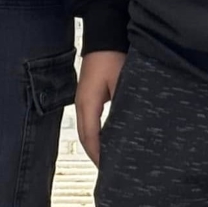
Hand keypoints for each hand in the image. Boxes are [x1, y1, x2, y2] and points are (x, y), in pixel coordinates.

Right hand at [76, 50, 125, 165]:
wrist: (104, 34)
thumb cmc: (113, 56)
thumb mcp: (121, 83)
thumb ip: (122, 107)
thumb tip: (127, 130)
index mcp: (87, 103)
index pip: (90, 138)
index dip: (99, 156)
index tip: (109, 171)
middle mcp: (80, 103)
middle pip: (85, 137)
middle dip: (96, 155)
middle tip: (111, 171)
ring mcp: (81, 98)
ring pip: (86, 130)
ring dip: (95, 145)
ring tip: (109, 159)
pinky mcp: (86, 94)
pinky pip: (88, 120)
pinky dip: (95, 134)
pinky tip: (106, 139)